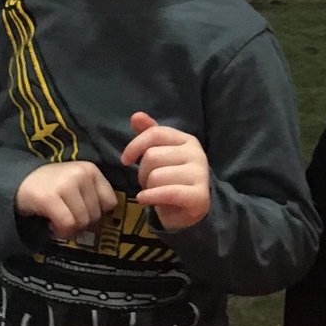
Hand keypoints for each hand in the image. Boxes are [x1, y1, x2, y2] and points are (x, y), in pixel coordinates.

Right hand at [15, 161, 117, 239]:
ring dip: (70, 228)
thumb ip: (92, 196)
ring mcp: (65, 184)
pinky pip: (67, 224)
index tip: (83, 213)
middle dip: (81, 223)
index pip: (110, 202)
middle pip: (95, 215)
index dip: (98, 213)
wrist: (18, 182)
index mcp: (91, 170)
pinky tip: (52, 225)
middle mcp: (81, 174)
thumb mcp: (77, 184)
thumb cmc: (52, 186)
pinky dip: (61, 231)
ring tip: (58, 220)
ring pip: (82, 221)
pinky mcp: (50, 197)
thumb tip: (104, 223)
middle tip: (66, 218)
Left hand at [121, 111, 210, 230]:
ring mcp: (200, 175)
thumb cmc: (172, 179)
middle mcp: (197, 154)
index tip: (125, 160)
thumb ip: (149, 134)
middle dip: (143, 172)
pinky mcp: (199, 196)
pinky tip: (145, 200)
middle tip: (149, 182)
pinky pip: (167, 193)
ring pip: (156, 176)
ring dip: (148, 188)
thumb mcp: (161, 153)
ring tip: (155, 193)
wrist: (190, 209)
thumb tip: (136, 116)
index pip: (155, 133)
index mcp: (187, 140)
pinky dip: (151, 197)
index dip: (135, 146)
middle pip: (152, 156)